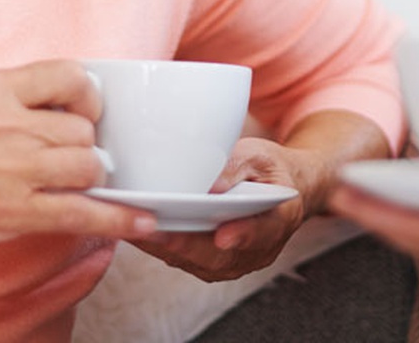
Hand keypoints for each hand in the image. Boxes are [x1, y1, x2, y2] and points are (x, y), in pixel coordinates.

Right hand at [0, 59, 155, 315]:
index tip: (85, 112)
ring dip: (89, 178)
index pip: (69, 75)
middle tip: (70, 158)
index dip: (88, 96)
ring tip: (74, 183)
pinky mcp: (8, 211)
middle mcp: (1, 122)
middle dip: (86, 145)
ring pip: (88, 165)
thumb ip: (11, 99)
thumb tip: (67, 106)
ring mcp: (6, 168)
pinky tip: (140, 221)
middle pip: (82, 128)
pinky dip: (116, 219)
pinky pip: (80, 212)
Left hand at [126, 136, 318, 281]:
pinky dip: (163, 247)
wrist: (282, 190)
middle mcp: (257, 250)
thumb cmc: (269, 170)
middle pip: (219, 255)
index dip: (242, 236)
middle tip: (154, 230)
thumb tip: (210, 183)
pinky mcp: (212, 264)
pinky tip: (138, 231)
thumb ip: (238, 167)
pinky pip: (186, 260)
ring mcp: (235, 262)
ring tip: (135, 228)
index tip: (222, 237)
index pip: (263, 231)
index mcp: (279, 219)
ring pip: (198, 262)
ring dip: (166, 248)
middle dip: (184, 244)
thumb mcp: (261, 155)